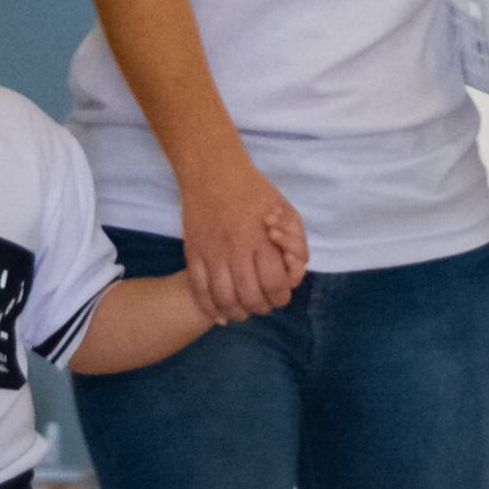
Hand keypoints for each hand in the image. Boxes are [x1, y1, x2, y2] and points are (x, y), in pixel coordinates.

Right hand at [176, 150, 307, 323]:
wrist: (214, 173)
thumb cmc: (257, 193)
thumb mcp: (288, 213)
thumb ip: (296, 246)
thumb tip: (293, 276)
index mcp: (263, 240)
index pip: (275, 284)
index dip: (280, 295)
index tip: (280, 293)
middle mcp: (237, 251)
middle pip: (251, 297)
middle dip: (261, 306)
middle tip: (263, 304)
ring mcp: (212, 254)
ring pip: (224, 299)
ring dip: (237, 312)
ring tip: (243, 312)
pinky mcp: (193, 254)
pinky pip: (198, 290)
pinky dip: (210, 308)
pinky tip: (219, 315)